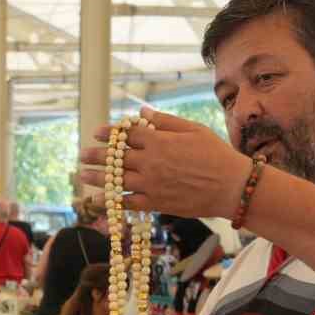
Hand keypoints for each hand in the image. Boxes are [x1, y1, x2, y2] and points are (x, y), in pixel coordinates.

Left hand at [79, 107, 253, 219]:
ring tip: (83, 175)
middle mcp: (150, 162)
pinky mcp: (155, 202)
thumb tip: (141, 111)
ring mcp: (151, 183)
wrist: (231, 186)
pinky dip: (112, 202)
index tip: (97, 132)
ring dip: (96, 178)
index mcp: (159, 140)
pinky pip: (127, 203)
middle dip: (97, 155)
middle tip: (83, 155)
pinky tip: (99, 200)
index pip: (126, 135)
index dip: (109, 133)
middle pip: (115, 157)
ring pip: (116, 180)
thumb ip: (165, 121)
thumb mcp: (193, 129)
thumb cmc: (216, 154)